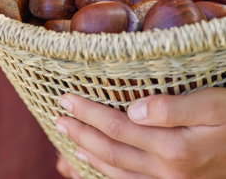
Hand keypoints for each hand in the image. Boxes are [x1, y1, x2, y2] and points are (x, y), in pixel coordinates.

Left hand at [55, 89, 225, 178]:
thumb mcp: (213, 106)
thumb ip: (171, 108)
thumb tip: (132, 110)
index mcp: (173, 148)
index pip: (116, 127)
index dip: (88, 113)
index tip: (66, 98)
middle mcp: (168, 172)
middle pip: (111, 152)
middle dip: (80, 133)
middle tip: (59, 116)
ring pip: (117, 173)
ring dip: (89, 156)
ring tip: (68, 140)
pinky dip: (108, 176)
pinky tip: (96, 166)